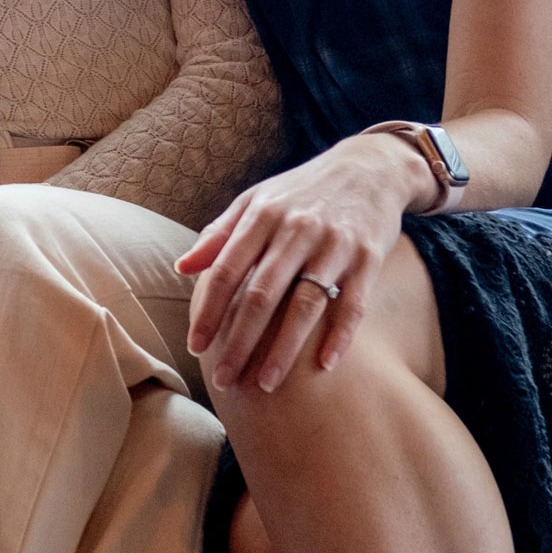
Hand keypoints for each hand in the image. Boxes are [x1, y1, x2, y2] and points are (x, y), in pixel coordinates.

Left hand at [178, 132, 428, 391]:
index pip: (227, 271)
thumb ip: (220, 234)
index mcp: (262, 217)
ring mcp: (334, 245)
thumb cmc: (302, 191)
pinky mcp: (368, 258)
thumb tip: (181, 267)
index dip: (209, 311)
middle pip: (262, 295)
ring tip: (266, 385)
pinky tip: (325, 367)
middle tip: (225, 380)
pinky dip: (340, 337)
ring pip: (305, 305)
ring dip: (284, 350)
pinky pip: (354, 305)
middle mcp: (296, 230)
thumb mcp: (257, 200)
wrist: (370, 167)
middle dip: (240, 341)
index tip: (195, 348)